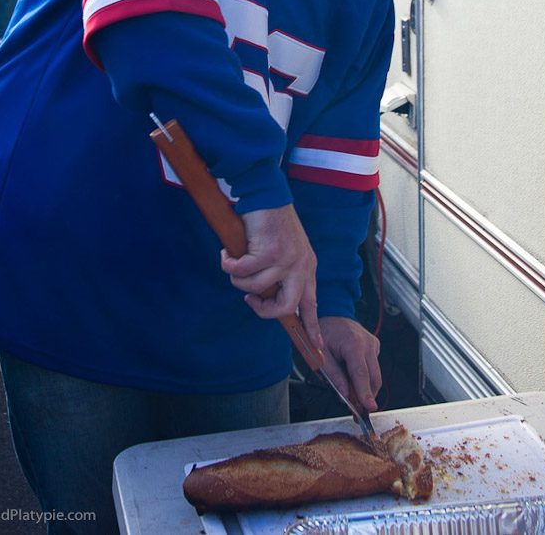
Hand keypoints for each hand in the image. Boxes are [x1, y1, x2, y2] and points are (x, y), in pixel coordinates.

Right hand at [220, 204, 321, 349]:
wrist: (265, 195)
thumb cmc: (270, 222)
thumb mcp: (284, 250)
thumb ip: (280, 274)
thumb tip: (262, 297)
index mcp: (307, 267)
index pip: (311, 304)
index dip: (312, 328)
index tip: (317, 349)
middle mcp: (301, 266)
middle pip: (285, 307)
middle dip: (263, 310)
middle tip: (251, 301)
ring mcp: (287, 259)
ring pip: (255, 288)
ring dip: (238, 278)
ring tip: (233, 263)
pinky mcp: (270, 252)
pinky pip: (241, 271)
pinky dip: (229, 264)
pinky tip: (227, 253)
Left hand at [318, 316, 381, 411]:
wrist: (332, 312)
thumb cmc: (324, 331)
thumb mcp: (321, 355)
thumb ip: (334, 375)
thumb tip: (346, 395)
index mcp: (353, 343)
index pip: (361, 374)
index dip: (365, 393)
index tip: (369, 407)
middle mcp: (368, 343)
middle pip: (373, 377)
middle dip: (366, 396)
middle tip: (356, 411)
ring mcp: (374, 344)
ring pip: (375, 375)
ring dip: (365, 388)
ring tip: (352, 397)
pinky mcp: (375, 346)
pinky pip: (373, 367)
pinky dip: (365, 377)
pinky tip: (353, 377)